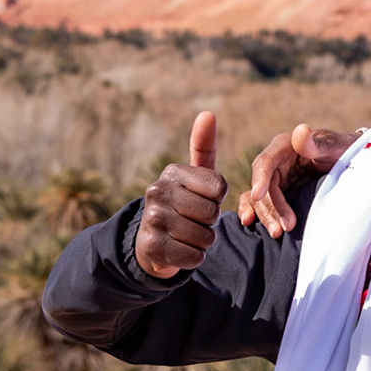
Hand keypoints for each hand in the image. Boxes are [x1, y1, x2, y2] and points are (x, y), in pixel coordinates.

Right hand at [135, 111, 226, 278]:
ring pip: (205, 236)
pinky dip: (194, 257)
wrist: (152, 244)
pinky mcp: (151, 247)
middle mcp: (157, 191)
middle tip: (192, 220)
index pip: (219, 188)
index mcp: (172, 172)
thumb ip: (204, 146)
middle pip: (212, 213)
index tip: (201, 199)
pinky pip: (195, 256)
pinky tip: (179, 250)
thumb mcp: (195, 177)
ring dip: (202, 241)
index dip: (217, 200)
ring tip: (185, 234)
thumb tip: (208, 113)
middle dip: (210, 222)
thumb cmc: (184, 205)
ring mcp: (152, 219)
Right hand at [238, 123, 354, 238]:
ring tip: (277, 233)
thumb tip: (300, 130)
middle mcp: (276, 162)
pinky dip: (256, 213)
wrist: (352, 160)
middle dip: (270, 207)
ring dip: (265, 215)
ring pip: (261, 198)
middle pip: (263, 186)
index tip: (258, 195)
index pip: (266, 162)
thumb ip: (316, 143)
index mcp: (284, 147)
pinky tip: (250, 226)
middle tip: (281, 229)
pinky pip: (262, 202)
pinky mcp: (280, 192)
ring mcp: (277, 178)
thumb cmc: (343, 149)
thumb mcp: (333, 146)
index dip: (260, 179)